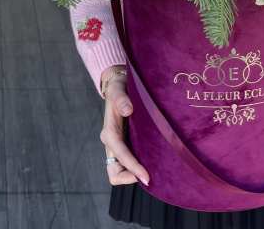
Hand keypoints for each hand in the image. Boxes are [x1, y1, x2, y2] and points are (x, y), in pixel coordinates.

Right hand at [100, 66, 149, 186]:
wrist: (118, 85)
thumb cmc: (118, 87)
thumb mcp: (118, 89)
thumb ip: (121, 99)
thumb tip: (128, 110)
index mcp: (109, 132)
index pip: (121, 155)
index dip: (133, 167)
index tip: (146, 177)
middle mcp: (111, 142)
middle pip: (114, 172)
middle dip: (129, 178)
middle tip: (150, 178)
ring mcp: (118, 145)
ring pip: (120, 170)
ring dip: (133, 175)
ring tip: (154, 173)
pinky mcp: (125, 143)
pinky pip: (128, 162)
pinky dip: (136, 167)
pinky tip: (153, 163)